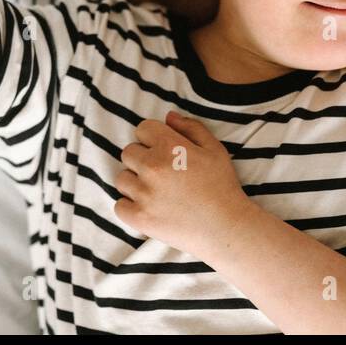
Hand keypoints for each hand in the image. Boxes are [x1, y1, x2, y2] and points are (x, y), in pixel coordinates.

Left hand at [114, 111, 253, 259]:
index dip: (153, 138)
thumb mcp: (214, 149)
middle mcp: (152, 167)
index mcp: (170, 146)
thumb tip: (168, 116)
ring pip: (122, 179)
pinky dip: (130, 206)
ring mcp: (144, 194)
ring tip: (155, 191)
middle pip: (128, 153)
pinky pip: (119, 205)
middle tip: (161, 172)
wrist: (226, 228)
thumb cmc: (222, 186)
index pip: (142, 129)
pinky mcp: (139, 218)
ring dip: (135, 182)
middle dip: (142, 158)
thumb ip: (191, 127)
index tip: (163, 150)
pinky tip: (148, 207)